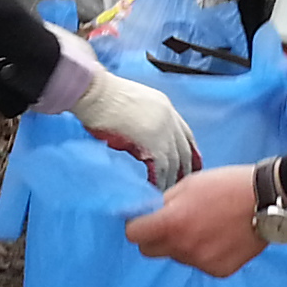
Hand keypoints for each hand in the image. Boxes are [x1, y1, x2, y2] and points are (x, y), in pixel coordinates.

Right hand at [45, 25, 201, 188]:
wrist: (94, 93)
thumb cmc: (102, 97)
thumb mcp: (131, 104)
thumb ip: (141, 119)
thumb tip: (139, 136)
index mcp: (164, 106)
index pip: (184, 132)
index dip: (188, 150)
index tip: (191, 163)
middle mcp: (169, 118)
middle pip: (184, 149)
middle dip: (186, 168)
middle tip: (184, 183)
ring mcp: (164, 131)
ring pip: (175, 162)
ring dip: (171, 179)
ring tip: (167, 192)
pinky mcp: (154, 144)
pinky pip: (162, 169)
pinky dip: (160, 181)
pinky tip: (157, 190)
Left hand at [127, 164, 264, 276]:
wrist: (269, 200)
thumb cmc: (227, 185)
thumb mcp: (189, 184)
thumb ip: (164, 203)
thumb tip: (147, 213)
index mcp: (172, 223)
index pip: (133, 235)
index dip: (138, 225)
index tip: (146, 219)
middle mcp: (184, 248)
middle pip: (150, 251)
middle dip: (156, 237)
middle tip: (175, 222)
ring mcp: (202, 262)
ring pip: (177, 257)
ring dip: (183, 244)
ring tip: (207, 225)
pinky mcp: (219, 271)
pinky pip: (200, 264)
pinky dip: (205, 253)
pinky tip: (221, 237)